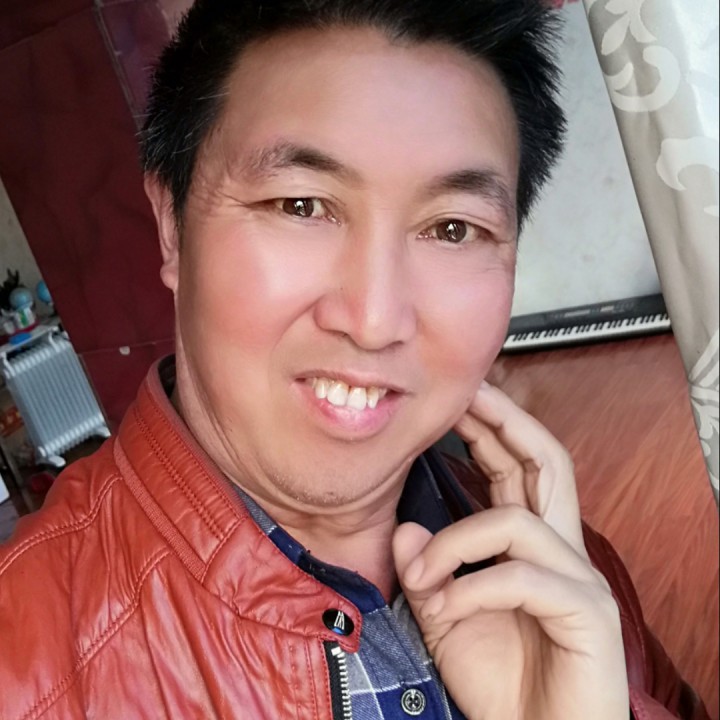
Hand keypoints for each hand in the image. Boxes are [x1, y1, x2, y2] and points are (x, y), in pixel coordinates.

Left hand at [393, 383, 627, 719]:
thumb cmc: (499, 682)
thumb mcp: (446, 618)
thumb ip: (430, 571)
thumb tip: (407, 530)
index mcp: (530, 546)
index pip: (519, 468)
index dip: (494, 428)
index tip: (461, 398)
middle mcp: (561, 551)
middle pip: (547, 463)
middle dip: (507, 423)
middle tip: (469, 395)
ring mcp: (578, 579)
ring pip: (517, 520)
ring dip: (456, 541)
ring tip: (421, 577)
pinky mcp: (587, 613)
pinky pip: (521, 576)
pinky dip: (473, 587)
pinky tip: (447, 609)